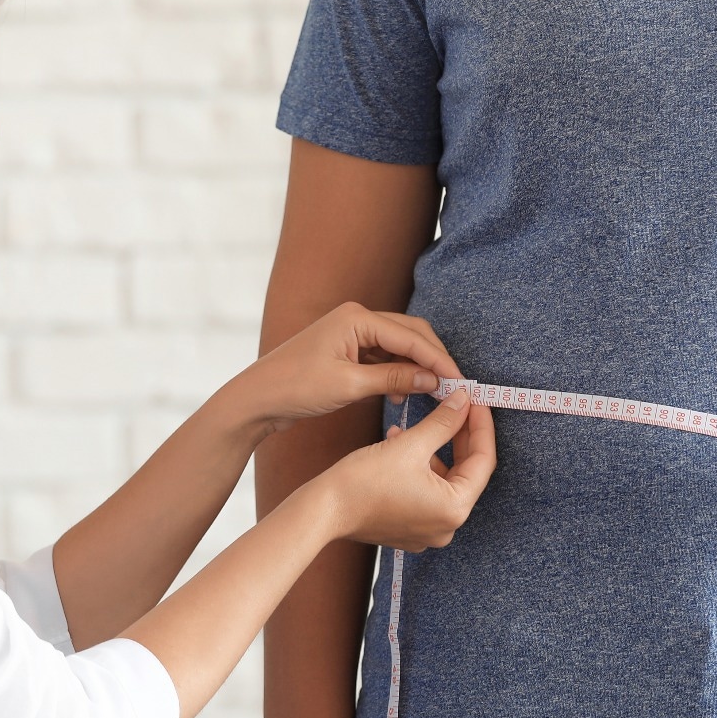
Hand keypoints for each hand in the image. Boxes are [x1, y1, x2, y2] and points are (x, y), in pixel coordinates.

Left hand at [231, 302, 461, 436]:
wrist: (256, 399)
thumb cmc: (295, 388)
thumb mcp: (349, 385)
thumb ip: (395, 378)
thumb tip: (433, 379)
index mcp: (356, 318)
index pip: (411, 336)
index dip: (439, 360)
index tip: (460, 382)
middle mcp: (356, 319)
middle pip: (410, 335)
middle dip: (433, 359)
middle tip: (454, 386)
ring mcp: (351, 334)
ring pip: (399, 347)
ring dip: (417, 367)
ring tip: (434, 392)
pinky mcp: (347, 352)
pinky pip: (384, 358)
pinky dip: (399, 373)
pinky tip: (407, 392)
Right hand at [320, 389, 494, 550]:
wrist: (324, 510)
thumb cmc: (363, 481)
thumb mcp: (410, 444)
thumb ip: (443, 422)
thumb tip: (464, 401)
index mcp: (454, 509)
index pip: (483, 461)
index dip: (480, 426)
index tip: (476, 401)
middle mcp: (447, 527)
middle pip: (465, 472)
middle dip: (458, 437)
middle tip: (456, 406)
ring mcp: (428, 531)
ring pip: (444, 481)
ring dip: (435, 450)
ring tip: (414, 427)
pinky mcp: (410, 529)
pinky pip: (427, 493)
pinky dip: (420, 469)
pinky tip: (400, 445)